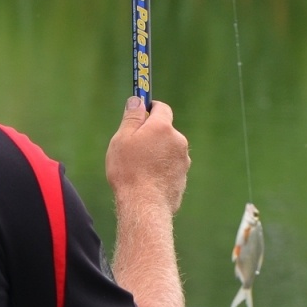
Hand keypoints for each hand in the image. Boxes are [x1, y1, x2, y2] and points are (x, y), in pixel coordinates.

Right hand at [106, 97, 189, 216]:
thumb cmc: (129, 171)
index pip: (161, 108)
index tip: (140, 113)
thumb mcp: (122, 139)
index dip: (150, 108)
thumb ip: (132, 117)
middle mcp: (178, 141)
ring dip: (157, 154)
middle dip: (151, 135)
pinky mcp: (183, 179)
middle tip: (133, 147)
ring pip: (168, 151)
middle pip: (165, 130)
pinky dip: (161, 171)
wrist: (145, 206)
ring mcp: (183, 161)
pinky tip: (147, 181)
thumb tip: (137, 100)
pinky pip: (170, 168)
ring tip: (138, 169)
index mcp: (163, 127)